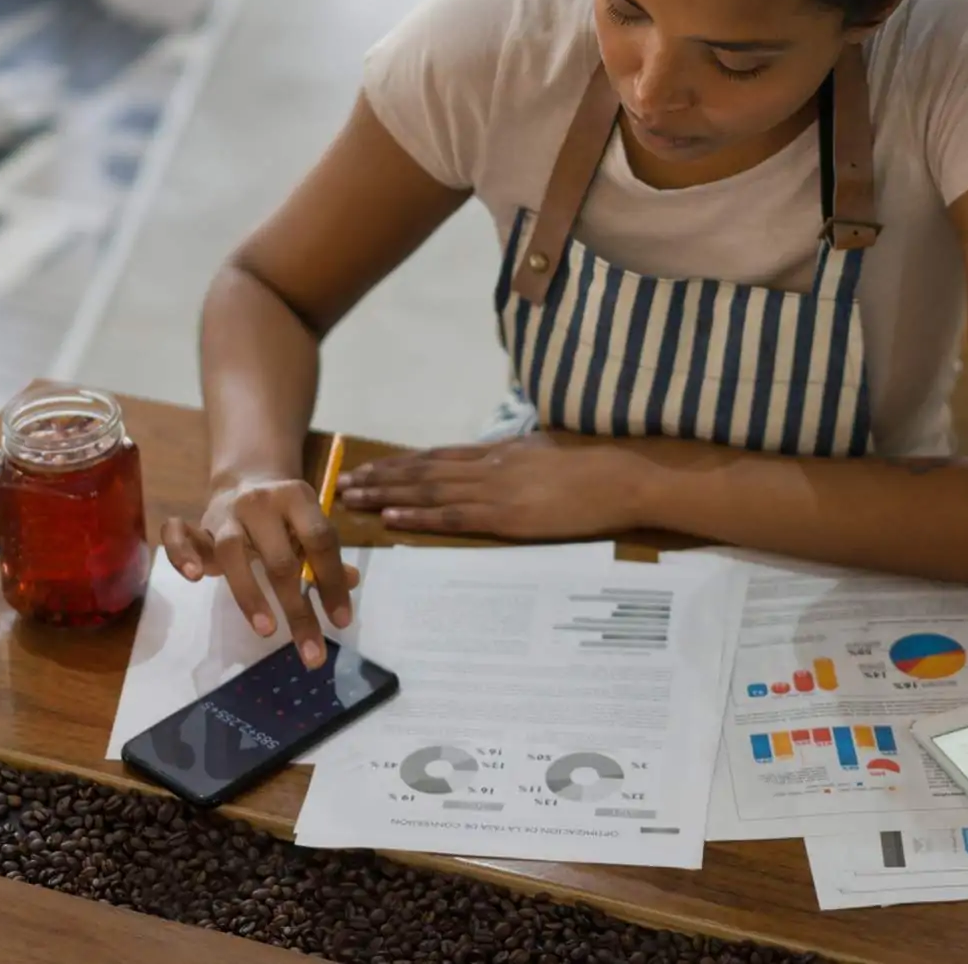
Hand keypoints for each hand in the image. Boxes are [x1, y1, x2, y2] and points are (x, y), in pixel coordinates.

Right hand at [160, 476, 355, 668]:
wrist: (247, 479)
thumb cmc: (285, 515)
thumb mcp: (309, 525)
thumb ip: (327, 554)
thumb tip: (352, 581)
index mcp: (297, 498)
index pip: (320, 541)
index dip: (332, 582)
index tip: (341, 623)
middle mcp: (261, 503)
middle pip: (280, 559)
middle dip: (298, 610)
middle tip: (311, 653)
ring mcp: (226, 514)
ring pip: (231, 553)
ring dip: (250, 595)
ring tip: (267, 631)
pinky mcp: (198, 525)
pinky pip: (179, 534)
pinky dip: (182, 554)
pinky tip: (195, 578)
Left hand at [338, 435, 644, 540]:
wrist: (622, 477)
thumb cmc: (595, 468)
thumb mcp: (548, 454)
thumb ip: (519, 460)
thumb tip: (502, 464)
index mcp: (498, 452)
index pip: (437, 455)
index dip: (400, 462)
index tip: (371, 466)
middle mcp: (488, 466)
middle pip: (422, 470)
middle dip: (381, 476)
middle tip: (345, 482)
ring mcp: (495, 490)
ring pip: (428, 490)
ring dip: (387, 494)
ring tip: (354, 498)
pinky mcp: (506, 516)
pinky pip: (452, 516)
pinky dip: (419, 515)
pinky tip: (393, 516)